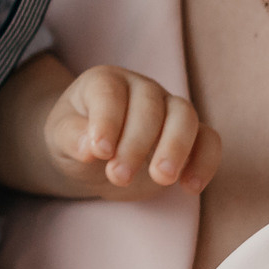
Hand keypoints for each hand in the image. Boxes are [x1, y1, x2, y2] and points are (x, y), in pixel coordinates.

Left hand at [46, 65, 219, 197]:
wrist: (94, 156)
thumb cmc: (76, 139)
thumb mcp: (60, 137)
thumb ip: (71, 137)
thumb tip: (89, 147)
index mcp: (105, 82)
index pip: (110, 93)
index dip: (107, 121)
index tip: (100, 152)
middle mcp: (141, 89)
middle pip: (150, 106)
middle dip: (136, 144)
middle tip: (118, 176)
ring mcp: (169, 108)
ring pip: (185, 116)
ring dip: (175, 148)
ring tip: (161, 178)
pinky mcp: (189, 136)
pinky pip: (209, 140)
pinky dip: (205, 161)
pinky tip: (190, 187)